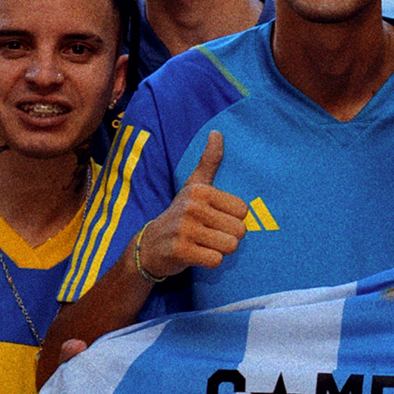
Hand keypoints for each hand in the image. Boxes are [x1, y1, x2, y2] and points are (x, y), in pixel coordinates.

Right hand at [131, 130, 248, 279]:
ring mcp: (185, 229)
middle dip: (227, 237)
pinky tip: (195, 255)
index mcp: (200, 190)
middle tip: (207, 235)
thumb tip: (217, 132)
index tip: (213, 220)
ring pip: (230, 246)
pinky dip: (209, 262)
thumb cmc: (180, 215)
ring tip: (202, 244)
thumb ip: (209, 161)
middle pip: (239, 231)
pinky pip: (216, 260)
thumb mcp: (194, 186)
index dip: (232, 220)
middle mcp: (192, 206)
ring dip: (219, 250)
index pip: (243, 211)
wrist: (149, 245)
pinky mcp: (180, 251)